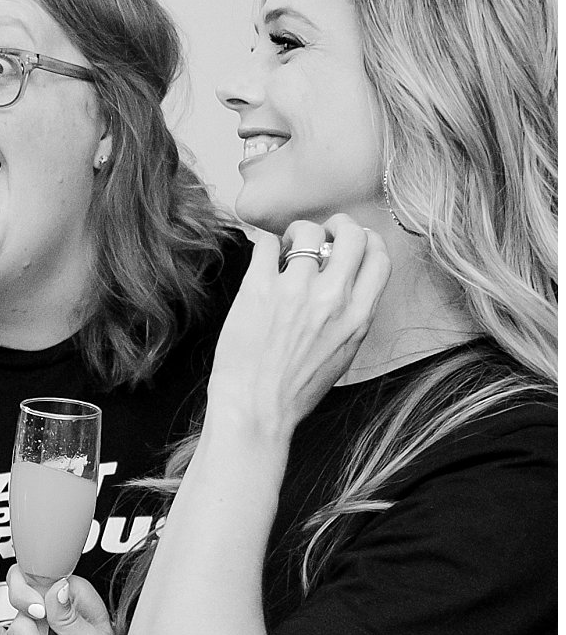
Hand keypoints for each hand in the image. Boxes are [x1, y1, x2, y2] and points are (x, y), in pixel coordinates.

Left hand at [207, 215, 388, 437]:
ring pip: (307, 232)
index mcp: (359, 316)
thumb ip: (351, 316)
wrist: (255, 409)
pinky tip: (265, 260)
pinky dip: (266, 245)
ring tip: (286, 249)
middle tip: (320, 233)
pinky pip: (266, 244)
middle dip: (338, 225)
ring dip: (297, 234)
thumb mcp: (343, 354)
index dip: (367, 241)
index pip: (380, 257)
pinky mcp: (258, 289)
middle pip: (351, 235)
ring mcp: (295, 291)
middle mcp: (333, 299)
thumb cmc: (295, 390)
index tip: (351, 243)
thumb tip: (346, 283)